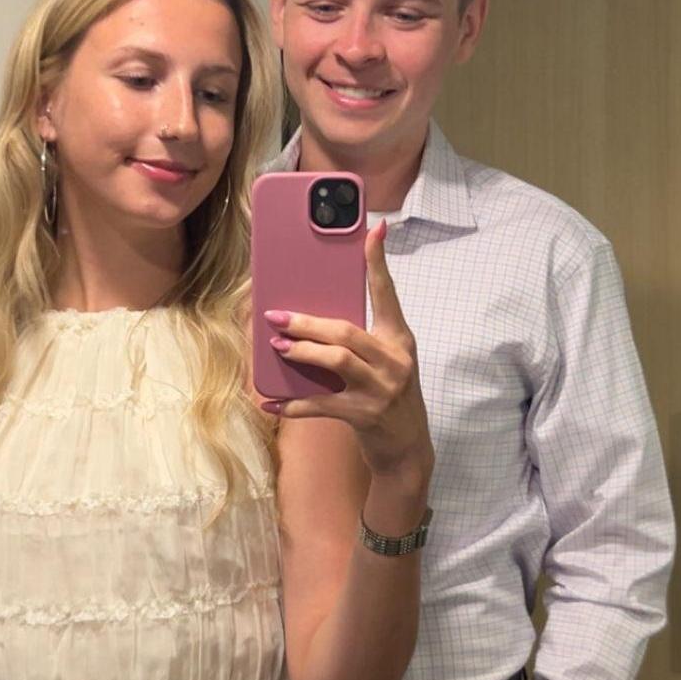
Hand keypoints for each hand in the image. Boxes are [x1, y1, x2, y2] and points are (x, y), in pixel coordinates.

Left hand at [260, 220, 432, 483]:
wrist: (408, 450)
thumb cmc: (389, 397)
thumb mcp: (386, 363)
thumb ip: (361, 340)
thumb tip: (313, 319)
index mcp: (400, 339)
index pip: (388, 294)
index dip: (378, 261)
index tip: (373, 229)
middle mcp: (395, 361)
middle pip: (346, 331)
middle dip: (307, 323)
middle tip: (276, 317)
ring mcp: (381, 390)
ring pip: (336, 361)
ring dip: (302, 353)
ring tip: (278, 348)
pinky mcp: (365, 416)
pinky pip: (322, 405)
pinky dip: (293, 404)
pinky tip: (272, 403)